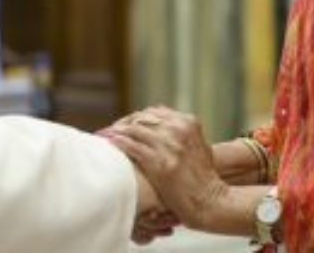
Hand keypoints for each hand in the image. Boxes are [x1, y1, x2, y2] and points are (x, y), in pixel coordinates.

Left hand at [106, 106, 227, 231]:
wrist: (209, 201)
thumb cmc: (201, 177)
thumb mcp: (197, 145)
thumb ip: (179, 132)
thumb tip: (154, 127)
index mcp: (188, 122)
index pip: (155, 112)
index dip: (137, 117)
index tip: (125, 124)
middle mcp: (179, 129)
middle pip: (143, 118)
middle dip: (124, 123)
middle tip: (110, 129)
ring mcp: (169, 145)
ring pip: (134, 130)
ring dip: (116, 131)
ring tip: (104, 135)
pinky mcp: (159, 162)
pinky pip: (132, 146)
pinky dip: (118, 143)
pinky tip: (110, 144)